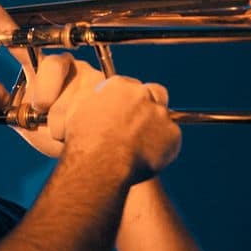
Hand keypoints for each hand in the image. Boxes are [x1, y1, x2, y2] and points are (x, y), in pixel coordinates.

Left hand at [0, 0, 83, 157]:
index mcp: (45, 73)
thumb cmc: (58, 136)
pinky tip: (86, 125)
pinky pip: (94, 99)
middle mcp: (69, 67)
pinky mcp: (111, 86)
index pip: (23, 47)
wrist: (91, 153)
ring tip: (66, 129)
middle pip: (54, 64)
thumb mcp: (26, 123)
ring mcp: (91, 75)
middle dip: (46, 90)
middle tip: (43, 109)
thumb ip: (5, 104)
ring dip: (63, 112)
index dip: (6, 26)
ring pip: (73, 86)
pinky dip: (84, 117)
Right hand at [62, 75, 181, 185]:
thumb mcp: (78, 112)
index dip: (128, 100)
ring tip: (140, 147)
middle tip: (141, 123)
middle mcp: (142, 95)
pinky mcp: (172, 134)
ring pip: (163, 117)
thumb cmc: (84, 142)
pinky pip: (171, 139)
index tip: (125, 112)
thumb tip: (98, 100)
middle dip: (150, 104)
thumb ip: (93, 100)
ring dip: (156, 127)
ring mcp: (159, 114)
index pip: (130, 86)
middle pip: (154, 92)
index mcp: (119, 86)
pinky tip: (147, 157)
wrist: (100, 164)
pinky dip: (163, 147)